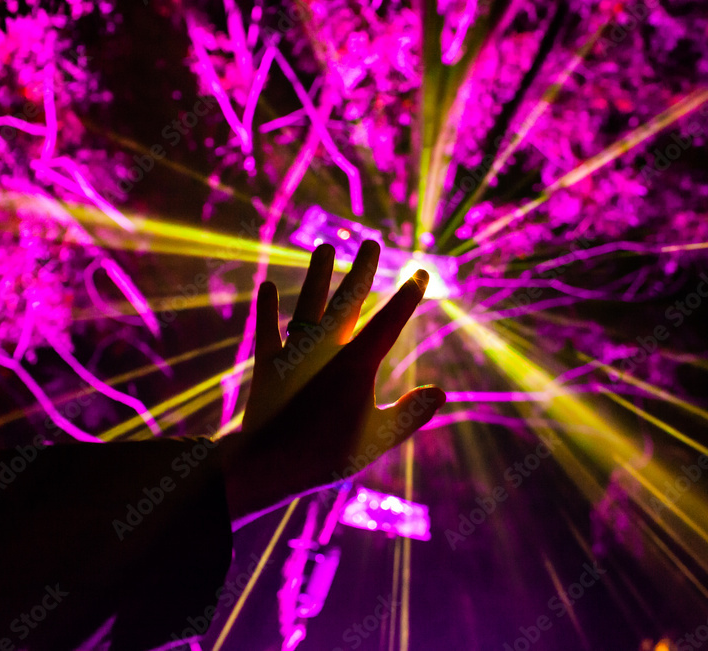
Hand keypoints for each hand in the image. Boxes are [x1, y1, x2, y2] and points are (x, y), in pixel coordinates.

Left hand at [220, 241, 444, 522]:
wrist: (270, 465)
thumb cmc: (329, 455)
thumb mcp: (380, 437)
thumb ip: (411, 413)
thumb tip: (440, 393)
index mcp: (357, 363)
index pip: (389, 321)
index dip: (407, 296)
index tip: (421, 274)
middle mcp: (326, 348)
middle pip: (348, 300)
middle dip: (362, 270)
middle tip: (372, 243)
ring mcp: (294, 353)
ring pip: (308, 304)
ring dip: (316, 276)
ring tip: (324, 248)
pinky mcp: (268, 365)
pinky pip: (267, 330)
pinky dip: (267, 309)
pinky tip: (268, 287)